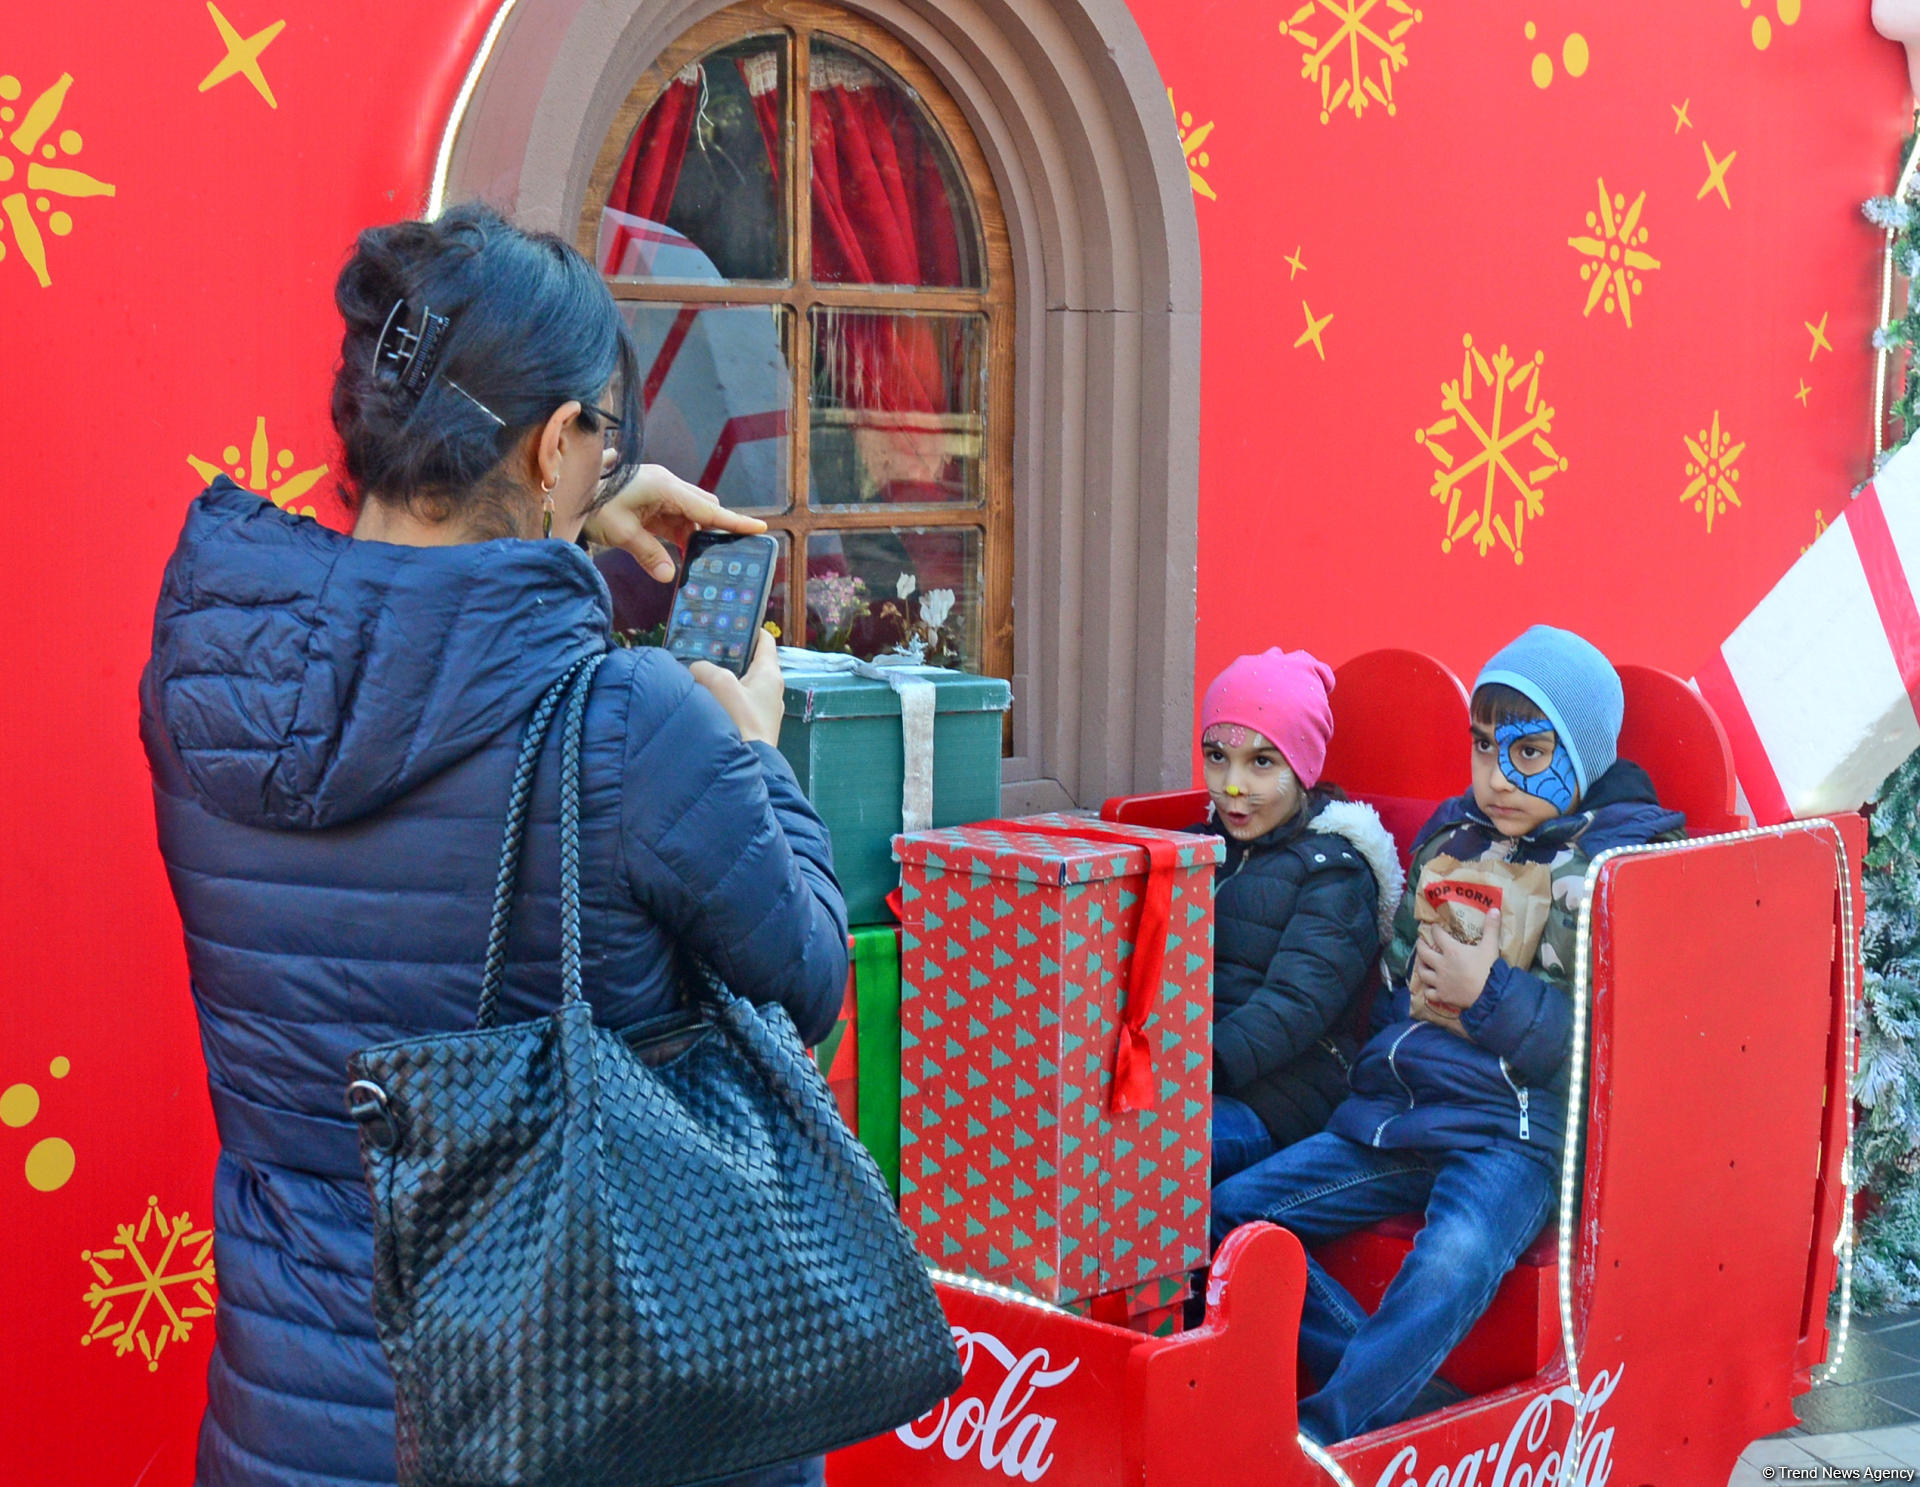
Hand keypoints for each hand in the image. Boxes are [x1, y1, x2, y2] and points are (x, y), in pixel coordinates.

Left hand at [583, 463, 766, 581]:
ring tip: (699, 560)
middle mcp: (667, 486)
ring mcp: (660, 492)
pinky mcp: (652, 500)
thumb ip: (647, 554)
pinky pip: (676, 518)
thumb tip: (669, 577)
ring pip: (691, 515)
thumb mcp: (620, 532)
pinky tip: (679, 553)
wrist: (569, 489)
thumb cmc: (594, 505)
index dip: (734, 522)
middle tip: (723, 556)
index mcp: (665, 488)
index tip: (759, 528)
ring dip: (694, 535)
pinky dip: (680, 535)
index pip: (708, 509)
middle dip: (714, 530)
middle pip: (704, 508)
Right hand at [689, 628, 784, 746]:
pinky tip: (708, 700)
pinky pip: (740, 703)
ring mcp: (765, 709)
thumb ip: (705, 669)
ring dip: (725, 679)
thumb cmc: (741, 722)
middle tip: (707, 650)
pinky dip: (726, 698)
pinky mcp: (756, 725)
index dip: (749, 628)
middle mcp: (773, 689)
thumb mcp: (720, 685)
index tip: (730, 623)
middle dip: (731, 655)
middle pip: (751, 662)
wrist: (750, 766)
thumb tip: (696, 669)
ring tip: (702, 674)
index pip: (765, 640)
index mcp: (770, 673)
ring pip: (743, 684)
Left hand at [1414, 908, 1502, 1015]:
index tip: (1433, 926)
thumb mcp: (1491, 946)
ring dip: (1420, 966)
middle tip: (1420, 942)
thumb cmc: (1489, 969)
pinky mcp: (1442, 996)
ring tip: (1420, 962)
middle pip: (1424, 953)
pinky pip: (1429, 992)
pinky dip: (1428, 989)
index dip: (1434, 930)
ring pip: (1423, 973)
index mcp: (1452, 951)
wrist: (1490, 995)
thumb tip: (1494, 909)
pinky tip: (1429, 987)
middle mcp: (1441, 965)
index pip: (1438, 936)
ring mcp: (1440, 981)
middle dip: (1420, 945)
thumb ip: (1491, 928)